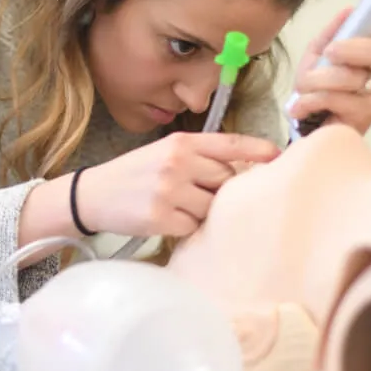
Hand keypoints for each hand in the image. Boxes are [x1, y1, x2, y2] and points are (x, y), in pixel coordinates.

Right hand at [77, 132, 280, 237]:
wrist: (93, 194)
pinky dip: (187, 228)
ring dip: (204, 212)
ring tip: (181, 207)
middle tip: (201, 194)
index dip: (257, 149)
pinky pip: (193, 227)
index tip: (278, 156)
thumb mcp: (164, 153)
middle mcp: (178, 163)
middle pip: (227, 180)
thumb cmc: (134, 174)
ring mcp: (170, 191)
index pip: (229, 144)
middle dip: (221, 191)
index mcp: (180, 143)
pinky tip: (169, 220)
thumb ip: (199, 156)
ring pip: (213, 207)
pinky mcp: (161, 218)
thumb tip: (242, 169)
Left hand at [288, 0, 370, 135]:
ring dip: (316, 81)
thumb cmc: (316, 89)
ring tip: (304, 89)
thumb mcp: (317, 56)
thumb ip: (333, 33)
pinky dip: (310, 100)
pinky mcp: (364, 118)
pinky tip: (301, 107)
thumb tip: (348, 10)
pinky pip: (335, 98)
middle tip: (329, 52)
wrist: (305, 125)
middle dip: (348, 49)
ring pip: (350, 77)